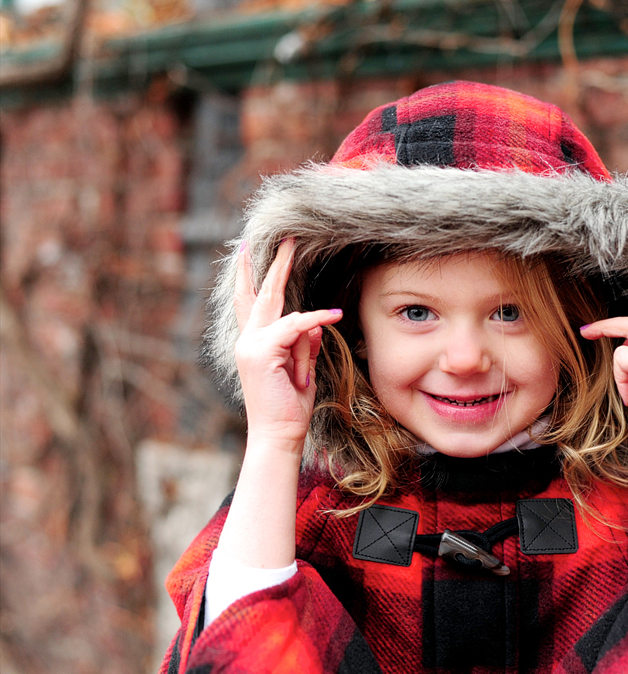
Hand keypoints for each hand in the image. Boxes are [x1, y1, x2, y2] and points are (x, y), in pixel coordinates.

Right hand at [233, 239, 342, 452]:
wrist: (279, 434)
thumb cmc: (291, 406)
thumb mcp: (302, 368)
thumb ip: (304, 344)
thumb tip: (315, 324)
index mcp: (253, 343)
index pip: (250, 302)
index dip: (250, 276)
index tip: (248, 252)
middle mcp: (246, 340)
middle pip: (262, 293)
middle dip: (277, 265)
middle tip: (288, 239)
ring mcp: (250, 345)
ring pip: (288, 319)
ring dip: (302, 357)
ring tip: (297, 381)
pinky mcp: (262, 351)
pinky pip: (297, 326)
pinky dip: (316, 321)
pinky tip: (333, 316)